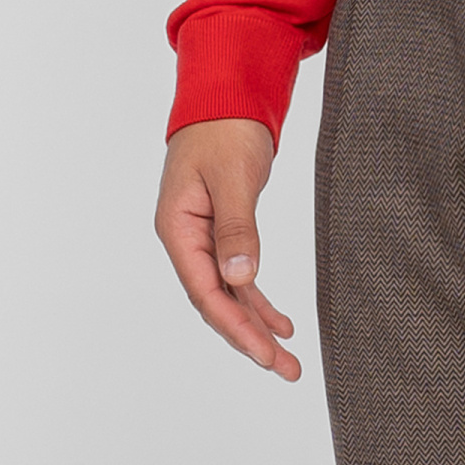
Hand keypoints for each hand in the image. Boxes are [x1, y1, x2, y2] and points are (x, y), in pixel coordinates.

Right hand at [155, 118, 301, 381]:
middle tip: (285, 370)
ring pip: (228, 294)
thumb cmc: (225, 129)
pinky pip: (238, 276)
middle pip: (215, 301)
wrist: (226, 95)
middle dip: (249, 338)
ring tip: (287, 360)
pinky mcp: (222, 231)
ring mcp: (202, 238)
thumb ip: (237, 228)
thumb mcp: (233, 178)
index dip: (235, 326)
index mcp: (177, 228)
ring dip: (256, 325)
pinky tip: (281, 323)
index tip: (265, 354)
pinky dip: (258, 299)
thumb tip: (241, 279)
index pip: (204, 291)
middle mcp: (185, 239)